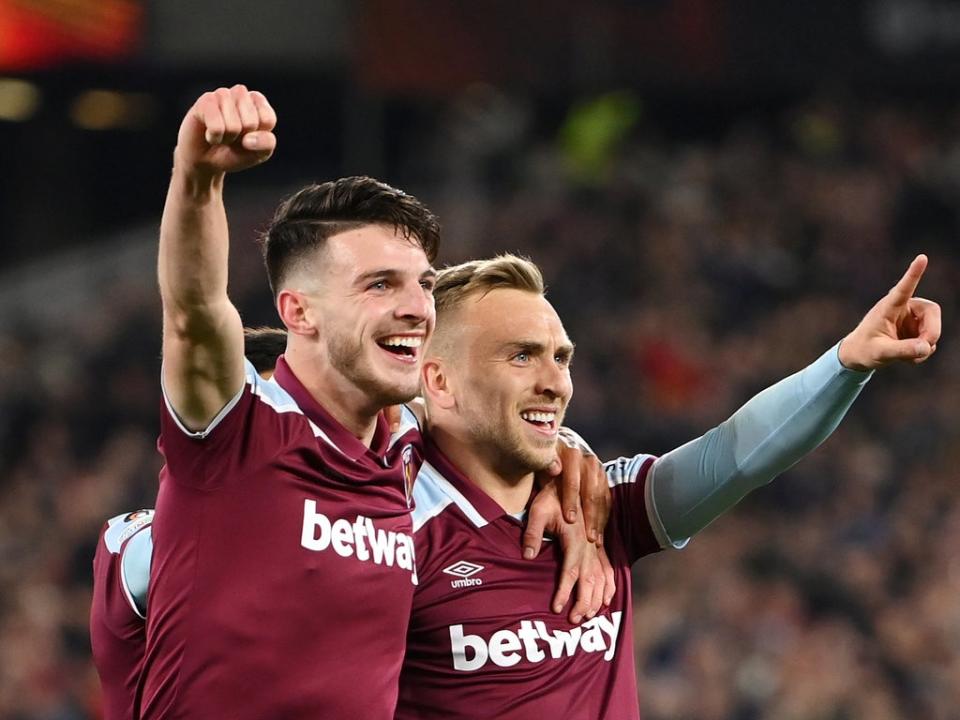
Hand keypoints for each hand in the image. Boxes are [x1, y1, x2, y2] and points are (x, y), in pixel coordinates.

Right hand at [175, 85, 277, 177]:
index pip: (268, 120)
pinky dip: (214, 137)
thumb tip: (248, 139)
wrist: (205, 160)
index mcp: (259, 102)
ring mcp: (221, 94)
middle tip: (232, 137)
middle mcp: (241, 93)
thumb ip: (266, 144)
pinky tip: (209, 133)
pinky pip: (216, 127)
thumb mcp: (258, 153)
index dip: (258, 137)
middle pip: (250, 123)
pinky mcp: (205, 101)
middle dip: (241, 138)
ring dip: (227, 138)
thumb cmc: (234, 152)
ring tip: (221, 134)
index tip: (249, 137)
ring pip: (233, 126)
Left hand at [522, 483, 615, 622]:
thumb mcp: (537, 511)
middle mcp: (589, 545)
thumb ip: (532, 534)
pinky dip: (608, 586)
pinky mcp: (598, 546)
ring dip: (596, 598)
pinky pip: (608, 569)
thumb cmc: (550, 497)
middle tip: (573, 620)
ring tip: (587, 615)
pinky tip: (606, 600)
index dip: (564, 591)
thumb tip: (527, 556)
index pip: (570, 571)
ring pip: (601, 578)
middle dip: (582, 602)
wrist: (570, 481)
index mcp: (575, 539)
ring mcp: (596, 546)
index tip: (557, 608)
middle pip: (589, 580)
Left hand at [533, 429, 610, 544]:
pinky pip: (606, 499)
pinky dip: (603, 516)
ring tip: (595, 540)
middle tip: (588, 538)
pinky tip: (600, 532)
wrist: (560, 446)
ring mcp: (598, 468)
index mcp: (570, 454)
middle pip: (591, 492)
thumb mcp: (540, 461)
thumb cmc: (545, 460)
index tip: (569, 519)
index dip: (571, 500)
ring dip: (598, 520)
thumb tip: (554, 469)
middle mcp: (587, 460)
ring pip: (601, 497)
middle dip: (589, 516)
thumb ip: (545, 464)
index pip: (572, 480)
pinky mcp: (604, 477)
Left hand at [838, 254, 940, 370]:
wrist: (859, 356)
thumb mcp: (880, 353)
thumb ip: (902, 350)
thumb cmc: (864, 350)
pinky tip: (909, 356)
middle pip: (932, 311)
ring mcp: (911, 318)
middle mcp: (902, 308)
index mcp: (888, 307)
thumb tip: (926, 347)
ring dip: (926, 344)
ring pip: (933, 327)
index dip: (913, 274)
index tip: (921, 257)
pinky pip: (930, 339)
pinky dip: (923, 351)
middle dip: (932, 331)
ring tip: (908, 356)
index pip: (903, 289)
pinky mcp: (915, 329)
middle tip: (925, 347)